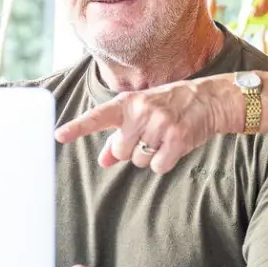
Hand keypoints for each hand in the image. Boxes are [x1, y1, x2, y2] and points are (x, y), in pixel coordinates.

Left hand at [53, 76, 239, 174]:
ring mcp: (160, 125)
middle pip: (121, 151)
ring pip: (140, 161)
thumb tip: (103, 160)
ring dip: (151, 156)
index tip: (59, 135)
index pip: (98, 117)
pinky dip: (165, 162)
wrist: (208, 99)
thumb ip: (119, 137)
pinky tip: (175, 145)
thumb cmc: (170, 106)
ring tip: (165, 137)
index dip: (77, 127)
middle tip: (150, 134)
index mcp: (128, 103)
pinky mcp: (177, 138)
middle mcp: (142, 112)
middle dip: (133, 149)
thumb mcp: (142, 114)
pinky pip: (158, 166)